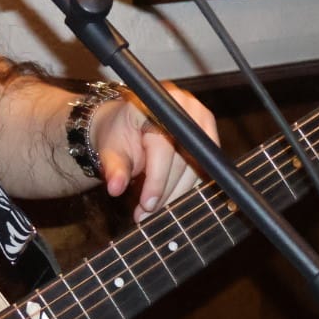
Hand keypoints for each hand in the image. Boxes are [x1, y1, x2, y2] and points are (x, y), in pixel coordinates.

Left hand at [88, 83, 217, 220]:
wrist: (127, 123)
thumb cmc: (118, 133)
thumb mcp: (110, 148)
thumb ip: (114, 167)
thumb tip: (115, 187)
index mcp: (156, 104)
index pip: (162, 149)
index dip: (156, 181)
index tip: (147, 205)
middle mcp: (183, 106)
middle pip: (183, 160)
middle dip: (166, 192)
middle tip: (148, 213)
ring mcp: (200, 118)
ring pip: (197, 167)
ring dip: (178, 193)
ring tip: (156, 210)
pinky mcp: (208, 132)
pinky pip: (204, 166)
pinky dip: (187, 185)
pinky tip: (171, 197)